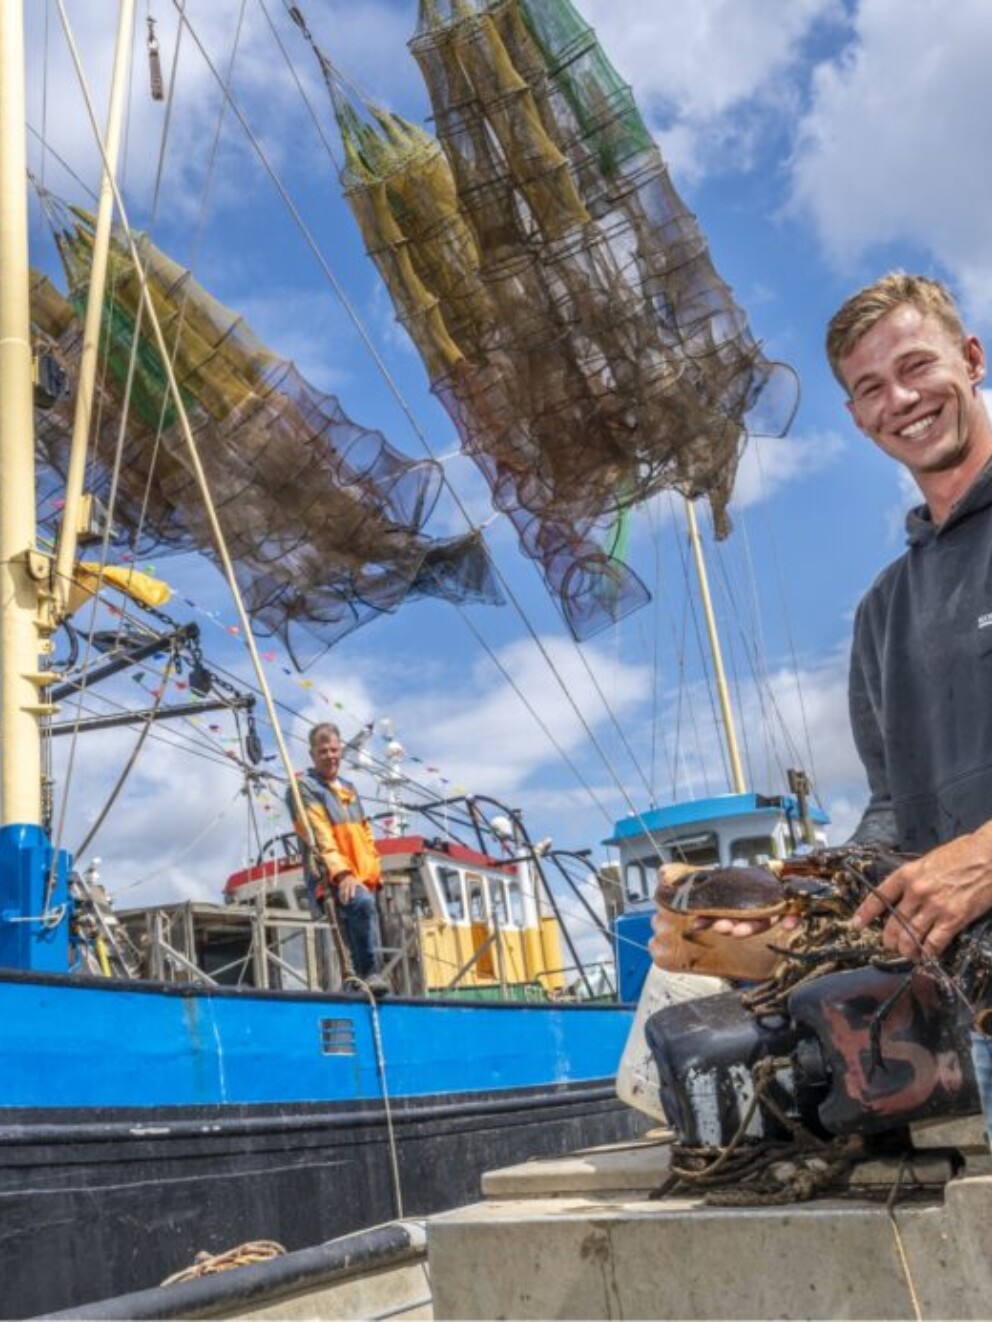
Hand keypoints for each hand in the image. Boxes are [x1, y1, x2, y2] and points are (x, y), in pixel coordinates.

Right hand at [337, 873, 361, 904]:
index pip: (352, 887)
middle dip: (346, 896)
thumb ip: (364, 888)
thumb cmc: (356, 882)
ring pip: (342, 891)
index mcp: (353, 882)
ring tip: (344, 904)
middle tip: (347, 903)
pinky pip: (340, 892)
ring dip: (342, 898)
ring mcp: (343, 884)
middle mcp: (347, 883)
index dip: (352, 892)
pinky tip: (341, 901)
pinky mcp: (340, 886)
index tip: (352, 897)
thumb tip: (369, 894)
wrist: (348, 877)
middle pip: (346, 890)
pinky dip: (340, 897)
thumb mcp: (360, 883)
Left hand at [852, 827, 991, 957]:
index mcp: (907, 874)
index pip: (879, 896)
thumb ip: (915, 878)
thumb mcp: (929, 860)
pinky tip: (926, 956)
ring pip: (911, 937)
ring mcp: (934, 906)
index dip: (866, 913)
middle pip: (894, 923)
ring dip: (906, 949)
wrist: (989, 855)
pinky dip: (927, 953)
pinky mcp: (953, 919)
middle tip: (890, 945)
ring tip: (907, 953)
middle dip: (889, 939)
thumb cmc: (962, 853)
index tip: (856, 924)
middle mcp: (916, 891)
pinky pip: (934, 943)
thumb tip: (905, 896)